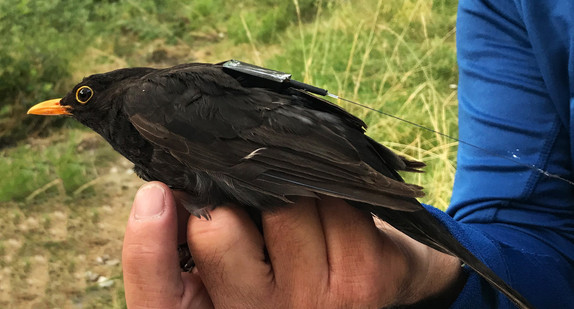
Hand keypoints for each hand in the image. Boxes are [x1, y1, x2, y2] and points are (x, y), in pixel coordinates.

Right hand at [122, 182, 461, 307]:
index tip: (155, 194)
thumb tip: (169, 190)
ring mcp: (320, 303)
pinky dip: (333, 193)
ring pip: (284, 203)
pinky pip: (334, 199)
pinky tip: (336, 215)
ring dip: (291, 191)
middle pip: (218, 228)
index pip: (159, 298)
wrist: (377, 282)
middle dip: (233, 200)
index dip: (146, 246)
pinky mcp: (368, 278)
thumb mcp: (239, 264)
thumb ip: (203, 239)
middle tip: (255, 203)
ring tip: (301, 210)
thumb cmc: (294, 266)